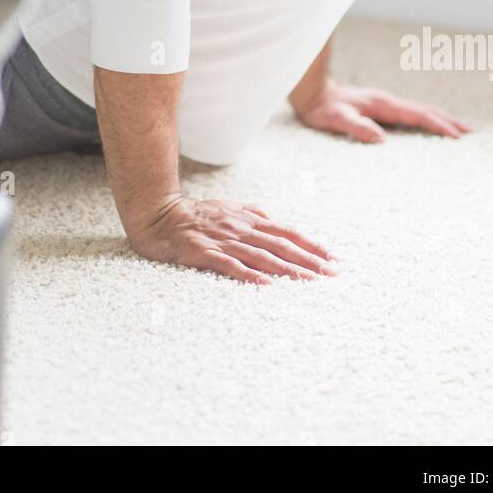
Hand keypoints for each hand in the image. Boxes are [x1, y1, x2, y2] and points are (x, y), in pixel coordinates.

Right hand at [126, 194, 338, 285]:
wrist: (160, 215)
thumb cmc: (196, 215)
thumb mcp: (229, 208)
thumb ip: (252, 214)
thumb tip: (274, 220)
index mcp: (249, 219)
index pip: (287, 233)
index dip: (311, 245)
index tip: (333, 258)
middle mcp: (240, 228)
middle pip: (280, 245)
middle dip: (308, 260)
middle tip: (331, 274)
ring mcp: (223, 240)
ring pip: (261, 255)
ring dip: (287, 269)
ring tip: (308, 282)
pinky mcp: (204, 252)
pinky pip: (229, 264)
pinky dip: (248, 273)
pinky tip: (265, 284)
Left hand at [295, 78, 472, 142]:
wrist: (312, 93)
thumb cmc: (323, 109)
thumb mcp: (337, 119)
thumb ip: (357, 127)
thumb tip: (381, 140)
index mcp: (383, 104)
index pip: (417, 116)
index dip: (438, 125)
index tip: (457, 137)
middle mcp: (389, 101)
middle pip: (426, 110)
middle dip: (450, 121)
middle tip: (473, 134)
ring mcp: (387, 103)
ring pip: (421, 110)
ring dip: (443, 119)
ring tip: (463, 130)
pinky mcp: (383, 107)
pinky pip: (413, 114)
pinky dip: (429, 119)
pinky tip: (433, 126)